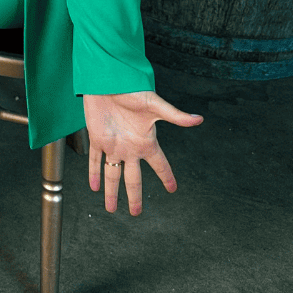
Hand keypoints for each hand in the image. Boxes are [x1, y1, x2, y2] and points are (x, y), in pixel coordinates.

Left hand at [83, 90, 202, 214]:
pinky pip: (95, 160)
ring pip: (112, 174)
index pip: (160, 165)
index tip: (172, 189)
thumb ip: (175, 116)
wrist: (108, 80)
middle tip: (136, 213)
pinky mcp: (97, 138)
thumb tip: (199, 119)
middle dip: (135, 196)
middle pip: (133, 179)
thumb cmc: (132, 89)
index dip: (167, 177)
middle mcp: (130, 147)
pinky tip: (94, 186)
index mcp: (146, 142)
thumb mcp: (154, 105)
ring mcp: (113, 144)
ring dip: (112, 192)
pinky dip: (94, 173)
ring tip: (111, 209)